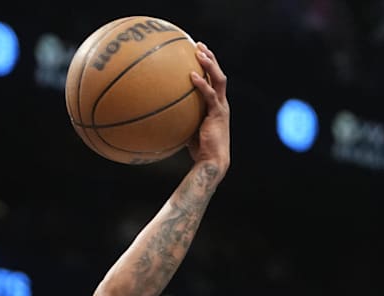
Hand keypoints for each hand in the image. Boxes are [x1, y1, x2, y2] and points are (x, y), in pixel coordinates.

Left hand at [188, 42, 230, 172]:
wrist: (212, 162)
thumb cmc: (199, 150)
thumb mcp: (187, 130)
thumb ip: (180, 119)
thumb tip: (161, 114)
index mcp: (216, 106)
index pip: (214, 82)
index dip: (208, 67)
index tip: (197, 55)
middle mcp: (221, 104)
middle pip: (218, 75)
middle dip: (210, 59)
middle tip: (199, 45)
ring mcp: (221, 108)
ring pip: (219, 80)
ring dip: (210, 64)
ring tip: (199, 52)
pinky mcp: (218, 114)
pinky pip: (209, 95)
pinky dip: (201, 84)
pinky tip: (191, 76)